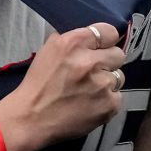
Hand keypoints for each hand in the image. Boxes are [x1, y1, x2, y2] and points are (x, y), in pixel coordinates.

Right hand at [0, 22, 124, 150]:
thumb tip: (94, 37)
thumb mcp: (49, 50)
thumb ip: (73, 39)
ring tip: (90, 90)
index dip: (106, 40)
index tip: (102, 47)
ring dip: (107, 82)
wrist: (31, 118)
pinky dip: (106, 101)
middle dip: (108, 62)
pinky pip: (117, 97)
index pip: (109, 32)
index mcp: (74, 43)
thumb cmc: (39, 84)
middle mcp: (90, 61)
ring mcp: (102, 85)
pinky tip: (90, 104)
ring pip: (119, 77)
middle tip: (95, 71)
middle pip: (119, 54)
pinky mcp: (109, 105)